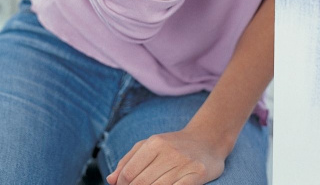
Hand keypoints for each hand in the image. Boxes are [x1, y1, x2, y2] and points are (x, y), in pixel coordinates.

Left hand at [105, 127, 225, 184]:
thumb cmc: (173, 145)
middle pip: (141, 183)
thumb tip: (111, 180)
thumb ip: (129, 160)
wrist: (208, 139)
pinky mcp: (197, 174)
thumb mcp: (150, 145)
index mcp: (154, 143)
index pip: (129, 173)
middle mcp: (168, 151)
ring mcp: (184, 163)